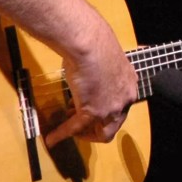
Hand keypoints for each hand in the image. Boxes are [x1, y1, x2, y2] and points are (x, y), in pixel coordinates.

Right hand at [44, 20, 136, 147]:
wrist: (88, 42)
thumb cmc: (93, 45)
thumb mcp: (105, 62)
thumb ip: (102, 75)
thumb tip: (89, 77)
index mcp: (129, 84)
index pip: (120, 107)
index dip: (105, 112)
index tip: (90, 109)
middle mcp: (125, 99)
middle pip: (114, 124)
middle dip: (96, 126)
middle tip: (81, 124)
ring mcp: (111, 108)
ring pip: (102, 133)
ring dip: (84, 133)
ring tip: (69, 127)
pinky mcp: (93, 112)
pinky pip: (75, 127)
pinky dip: (63, 134)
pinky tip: (52, 138)